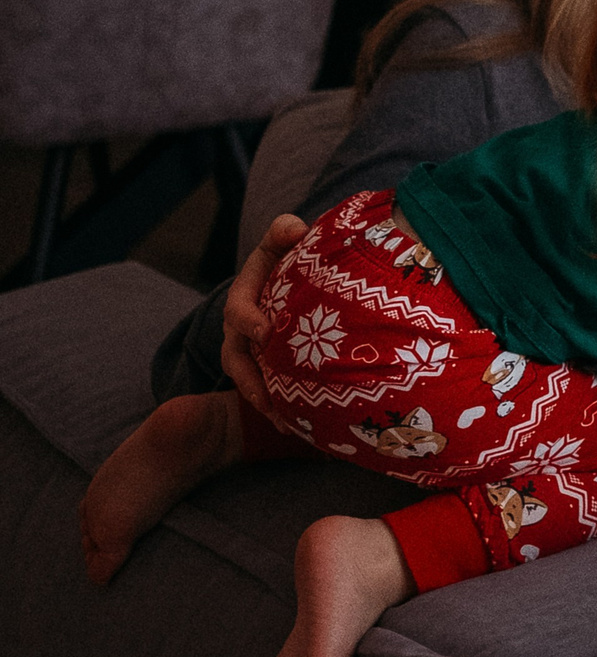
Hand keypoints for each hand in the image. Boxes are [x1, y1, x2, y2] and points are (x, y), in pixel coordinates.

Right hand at [222, 214, 304, 420]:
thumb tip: (295, 228)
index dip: (248, 320)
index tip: (265, 331)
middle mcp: (240, 330)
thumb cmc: (286, 258)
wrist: (286, 282)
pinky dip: (280, 408)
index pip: (238, 309)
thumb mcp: (281, 242)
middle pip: (236, 358)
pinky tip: (300, 428)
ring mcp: (250, 352)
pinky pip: (268, 392)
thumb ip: (283, 232)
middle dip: (249, 379)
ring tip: (283, 423)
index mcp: (244, 298)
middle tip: (267, 398)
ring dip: (264, 402)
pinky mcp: (266, 368)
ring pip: (249, 381)